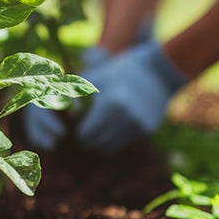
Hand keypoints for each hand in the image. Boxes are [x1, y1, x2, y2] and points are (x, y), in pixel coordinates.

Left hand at [24, 40, 186, 153]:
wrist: (158, 71)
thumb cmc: (120, 71)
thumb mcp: (96, 77)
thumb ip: (74, 92)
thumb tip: (60, 110)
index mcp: (109, 104)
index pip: (86, 133)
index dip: (79, 134)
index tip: (76, 130)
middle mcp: (125, 118)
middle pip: (97, 144)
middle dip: (88, 142)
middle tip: (83, 137)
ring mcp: (138, 126)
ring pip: (111, 148)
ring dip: (101, 145)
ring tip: (96, 136)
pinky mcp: (147, 130)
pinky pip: (125, 144)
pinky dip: (116, 141)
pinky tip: (112, 131)